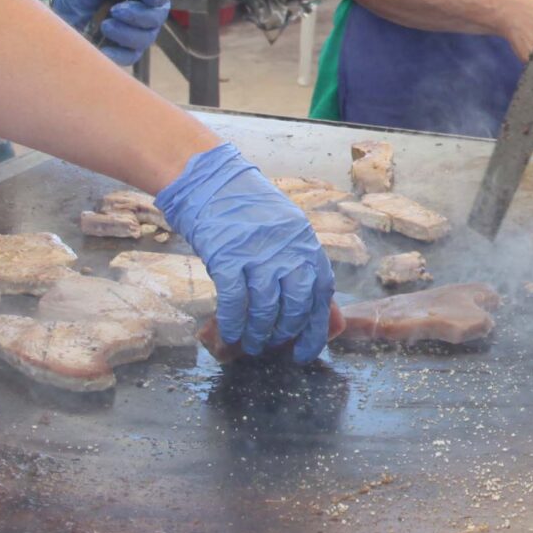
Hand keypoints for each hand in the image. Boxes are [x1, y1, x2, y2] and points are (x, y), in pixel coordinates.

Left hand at [49, 0, 172, 66]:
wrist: (63, 15)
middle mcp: (144, 16)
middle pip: (156, 18)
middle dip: (139, 15)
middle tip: (115, 11)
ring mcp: (136, 36)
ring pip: (145, 39)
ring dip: (126, 33)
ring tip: (105, 25)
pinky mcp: (124, 54)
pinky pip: (129, 57)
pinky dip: (117, 53)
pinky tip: (103, 47)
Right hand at [157, 143, 337, 361]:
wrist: (211, 182)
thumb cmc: (249, 210)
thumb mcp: (286, 229)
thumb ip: (297, 261)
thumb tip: (306, 307)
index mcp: (305, 242)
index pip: (320, 293)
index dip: (314, 327)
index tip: (306, 350)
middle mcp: (287, 249)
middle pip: (295, 304)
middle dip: (284, 332)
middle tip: (272, 345)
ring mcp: (257, 253)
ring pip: (264, 307)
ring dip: (258, 333)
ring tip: (251, 345)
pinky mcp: (226, 257)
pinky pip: (233, 299)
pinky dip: (233, 321)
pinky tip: (230, 333)